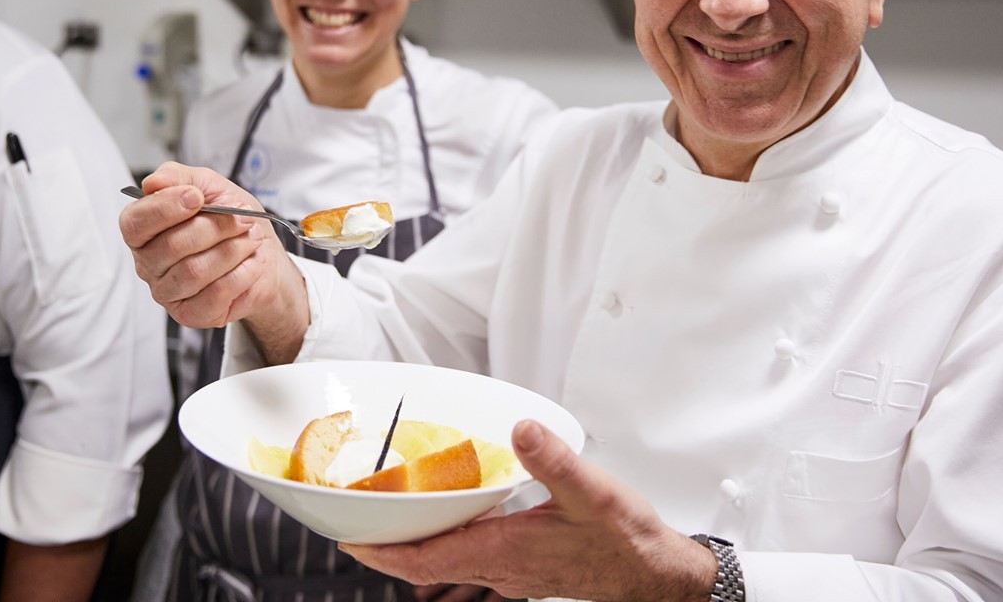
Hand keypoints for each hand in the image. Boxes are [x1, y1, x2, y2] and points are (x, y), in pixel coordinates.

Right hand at [119, 162, 307, 357]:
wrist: (260, 252)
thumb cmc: (230, 220)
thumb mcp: (209, 186)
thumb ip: (179, 177)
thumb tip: (153, 182)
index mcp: (144, 229)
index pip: (135, 222)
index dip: (165, 208)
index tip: (197, 197)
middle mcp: (148, 263)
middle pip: (172, 246)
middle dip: (215, 227)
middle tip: (242, 220)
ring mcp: (167, 292)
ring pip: (195, 271)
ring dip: (232, 250)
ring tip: (250, 240)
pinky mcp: (190, 314)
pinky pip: (214, 295)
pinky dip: (241, 274)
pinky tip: (251, 264)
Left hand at [341, 420, 715, 601]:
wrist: (654, 574)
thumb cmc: (624, 540)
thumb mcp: (591, 492)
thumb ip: (553, 459)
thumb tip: (520, 429)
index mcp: (504, 551)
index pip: (426, 559)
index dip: (383, 551)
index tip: (348, 538)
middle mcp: (499, 568)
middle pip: (425, 564)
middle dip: (385, 548)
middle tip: (351, 524)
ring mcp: (509, 572)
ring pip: (444, 564)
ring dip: (412, 546)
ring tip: (386, 516)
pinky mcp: (522, 568)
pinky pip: (467, 559)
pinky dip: (444, 542)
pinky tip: (447, 517)